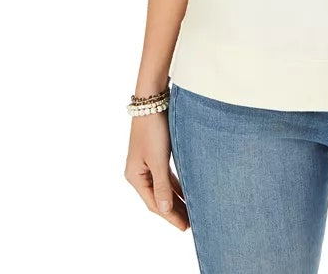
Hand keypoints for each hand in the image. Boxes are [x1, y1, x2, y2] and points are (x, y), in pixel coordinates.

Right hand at [124, 111, 189, 230]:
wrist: (153, 100)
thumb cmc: (153, 129)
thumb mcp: (158, 160)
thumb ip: (161, 186)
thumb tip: (165, 210)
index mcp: (135, 176)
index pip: (154, 204)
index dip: (170, 217)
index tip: (185, 227)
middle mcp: (139, 172)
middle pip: (158, 197)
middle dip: (174, 211)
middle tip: (192, 224)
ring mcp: (147, 163)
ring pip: (164, 187)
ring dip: (177, 198)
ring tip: (192, 212)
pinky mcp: (157, 153)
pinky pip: (167, 176)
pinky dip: (177, 185)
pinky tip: (188, 191)